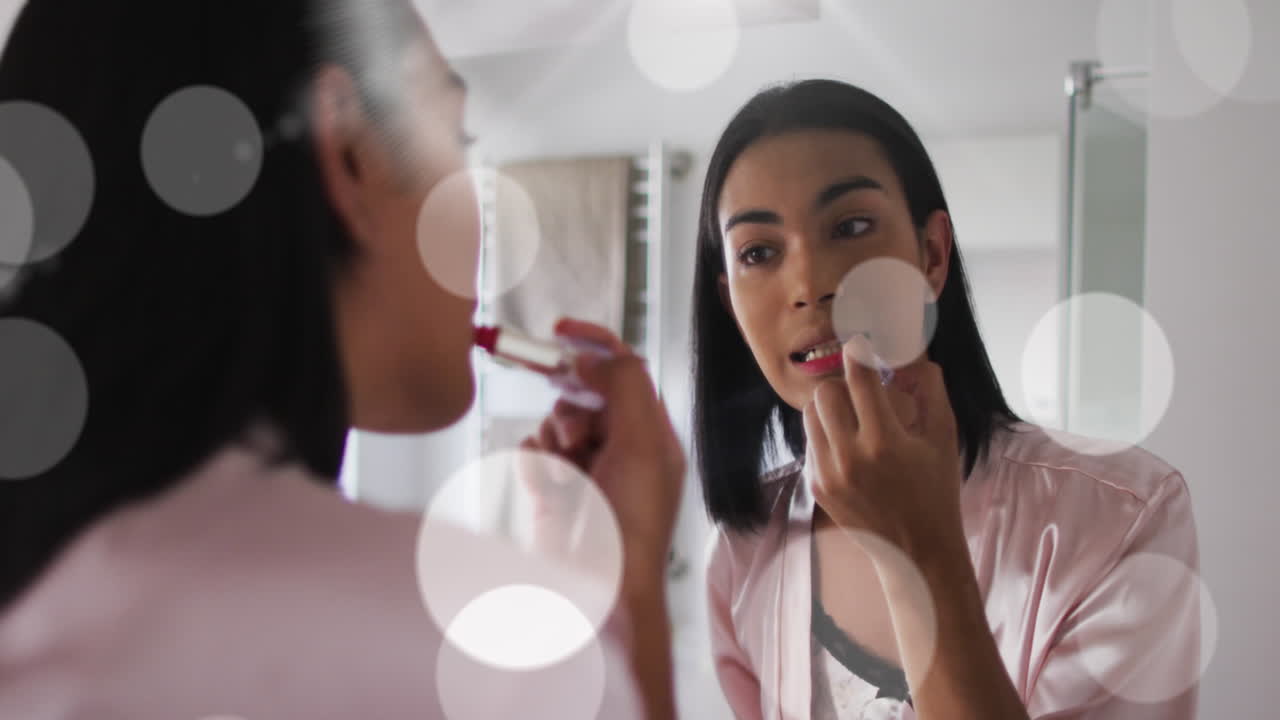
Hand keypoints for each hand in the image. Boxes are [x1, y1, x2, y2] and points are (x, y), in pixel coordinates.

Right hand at [522, 318, 685, 586]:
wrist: (597, 589)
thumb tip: (591, 359)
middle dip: (571, 407)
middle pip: (582, 395)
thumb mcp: (641, 444)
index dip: (595, 347)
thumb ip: (622, 387)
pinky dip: (534, 465)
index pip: (625, 373)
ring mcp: (584, 470)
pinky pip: (532, 453)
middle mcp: (620, 449)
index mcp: (651, 434)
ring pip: (552, 422)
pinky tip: (546, 490)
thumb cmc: (631, 525)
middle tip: (570, 428)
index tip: (562, 331)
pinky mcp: (552, 491)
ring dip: (552, 440)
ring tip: (565, 472)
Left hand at [803, 335, 964, 564]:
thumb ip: (932, 392)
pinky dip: (827, 437)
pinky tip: (850, 448)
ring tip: (853, 419)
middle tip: (859, 392)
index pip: (859, 379)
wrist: (916, 551)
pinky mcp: (816, 486)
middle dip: (842, 385)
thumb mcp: (944, 440)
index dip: (858, 354)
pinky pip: (811, 443)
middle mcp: (850, 457)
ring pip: (810, 416)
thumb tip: (917, 358)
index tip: (859, 344)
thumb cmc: (936, 491)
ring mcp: (828, 474)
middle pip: (824, 393)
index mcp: (885, 441)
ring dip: (830, 409)